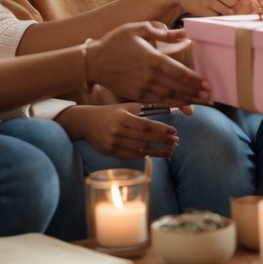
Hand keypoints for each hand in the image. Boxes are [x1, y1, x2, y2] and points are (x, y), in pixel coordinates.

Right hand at [54, 103, 180, 158]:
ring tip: (170, 151)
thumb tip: (167, 111)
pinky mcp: (109, 152)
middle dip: (163, 141)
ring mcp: (112, 143)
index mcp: (122, 117)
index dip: (161, 129)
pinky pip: (131, 156)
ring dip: (157, 152)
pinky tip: (155, 154)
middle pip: (144, 139)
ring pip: (139, 150)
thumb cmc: (111, 112)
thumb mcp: (126, 107)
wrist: (86, 122)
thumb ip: (145, 110)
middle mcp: (116, 131)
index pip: (145, 125)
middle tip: (176, 141)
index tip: (174, 131)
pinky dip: (145, 155)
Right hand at [88, 21, 212, 106]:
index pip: (179, 72)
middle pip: (178, 87)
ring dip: (187, 101)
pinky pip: (158, 102)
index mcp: (152, 59)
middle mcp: (149, 76)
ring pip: (170, 97)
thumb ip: (162, 31)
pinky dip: (172, 105)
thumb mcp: (138, 29)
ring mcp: (142, 88)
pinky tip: (183, 106)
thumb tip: (183, 32)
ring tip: (202, 104)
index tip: (207, 85)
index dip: (195, 80)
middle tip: (211, 97)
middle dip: (195, 93)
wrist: (93, 62)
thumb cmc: (116, 41)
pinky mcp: (136, 95)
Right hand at [173, 0, 262, 16]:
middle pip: (243, 4)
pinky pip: (220, 17)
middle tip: (241, 7)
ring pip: (232, 11)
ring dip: (231, 11)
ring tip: (222, 3)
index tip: (257, 6)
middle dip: (245, 8)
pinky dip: (221, 15)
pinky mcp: (203, 8)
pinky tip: (214, 8)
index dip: (255, 3)